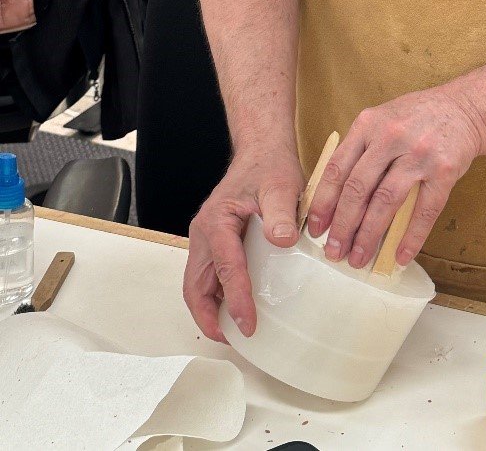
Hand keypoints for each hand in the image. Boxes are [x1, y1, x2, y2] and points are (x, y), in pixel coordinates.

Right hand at [183, 148, 304, 341]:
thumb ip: (280, 212)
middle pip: (195, 285)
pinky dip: (216, 295)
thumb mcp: (281, 185)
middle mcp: (204, 233)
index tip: (249, 324)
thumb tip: (282, 240)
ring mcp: (207, 239)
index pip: (224, 268)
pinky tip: (235, 306)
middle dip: (208, 317)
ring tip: (233, 332)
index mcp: (216, 221)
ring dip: (210, 310)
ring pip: (198, 283)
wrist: (262, 152)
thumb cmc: (269, 167)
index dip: (235, 299)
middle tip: (232, 340)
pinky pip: (209, 275)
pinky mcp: (216, 242)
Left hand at [306, 88, 482, 270]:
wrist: (464, 108)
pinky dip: (411, 237)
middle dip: (343, 225)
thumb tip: (333, 195)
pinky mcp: (444, 170)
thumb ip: (359, 148)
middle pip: (358, 188)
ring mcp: (419, 153)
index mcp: (368, 124)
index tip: (316, 228)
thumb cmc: (416, 117)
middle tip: (334, 250)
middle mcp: (391, 137)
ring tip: (359, 257)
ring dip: (369, 235)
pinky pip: (425, 210)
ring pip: (386, 202)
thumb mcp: (381, 119)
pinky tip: (400, 256)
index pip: (337, 168)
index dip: (324, 202)